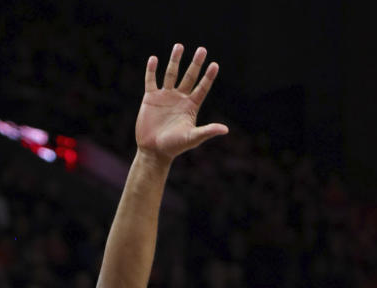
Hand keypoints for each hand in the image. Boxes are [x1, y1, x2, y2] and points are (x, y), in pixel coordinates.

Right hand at [136, 45, 226, 163]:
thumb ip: (207, 131)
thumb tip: (225, 130)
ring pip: (171, 74)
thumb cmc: (174, 147)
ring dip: (175, 60)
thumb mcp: (192, 138)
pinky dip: (151, 70)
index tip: (214, 65)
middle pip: (189, 76)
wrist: (153, 151)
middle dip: (195, 63)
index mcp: (190, 106)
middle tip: (202, 50)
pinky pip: (151, 81)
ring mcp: (165, 96)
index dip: (208, 77)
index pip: (202, 88)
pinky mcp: (150, 98)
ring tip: (179, 46)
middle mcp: (179, 98)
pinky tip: (153, 59)